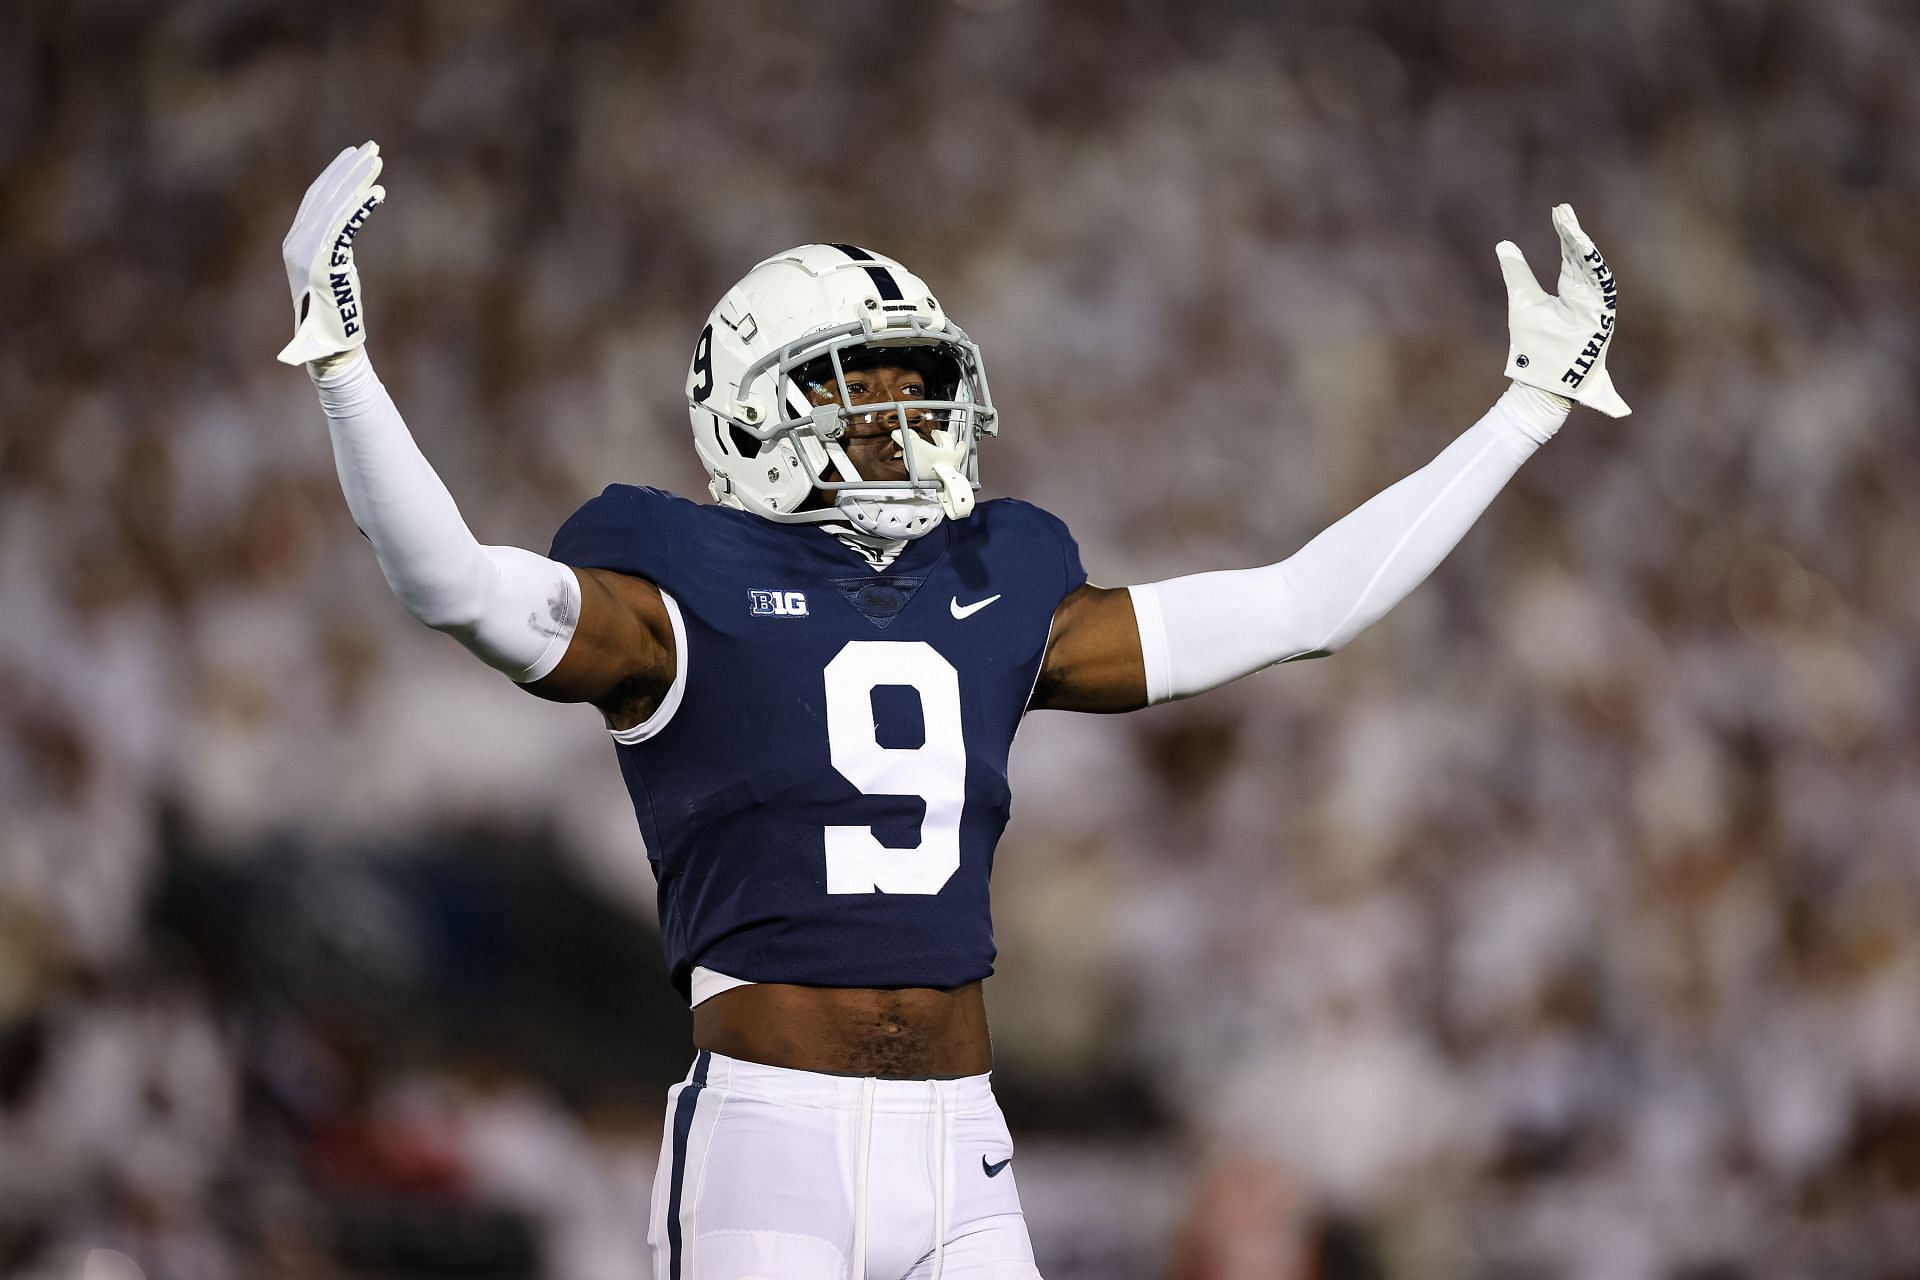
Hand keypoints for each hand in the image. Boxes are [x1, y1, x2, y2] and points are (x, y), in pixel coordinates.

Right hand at [276, 141, 385, 366]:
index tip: (355, 155)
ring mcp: (307, 253)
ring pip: (335, 205)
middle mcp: (295, 243)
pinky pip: (344, 227)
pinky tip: (379, 193)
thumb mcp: (333, 270)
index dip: (335, 173)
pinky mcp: (323, 264)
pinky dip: (361, 207)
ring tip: (378, 161)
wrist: (328, 347)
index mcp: (294, 242)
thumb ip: (334, 243)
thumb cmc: (336, 315)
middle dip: (349, 168)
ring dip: (358, 180)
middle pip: (324, 194)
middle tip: (373, 147)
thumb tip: (350, 216)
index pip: (315, 197)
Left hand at [1496, 204, 1630, 417]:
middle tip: (1562, 210)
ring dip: (1581, 246)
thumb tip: (1504, 244)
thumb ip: (1517, 272)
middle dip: (1573, 233)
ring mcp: (1596, 306)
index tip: (1558, 210)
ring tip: (1568, 224)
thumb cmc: (1533, 347)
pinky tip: (1581, 247)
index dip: (1566, 233)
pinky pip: (1600, 286)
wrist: (1540, 381)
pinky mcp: (1601, 317)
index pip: (1571, 255)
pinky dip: (1592, 266)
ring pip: (1593, 268)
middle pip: (1583, 257)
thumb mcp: (1522, 300)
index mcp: (1572, 291)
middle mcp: (1587, 296)